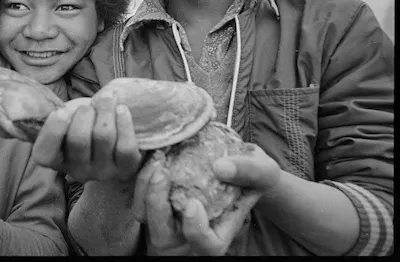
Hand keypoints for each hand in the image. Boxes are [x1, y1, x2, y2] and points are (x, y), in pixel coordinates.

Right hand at [31, 96, 142, 183]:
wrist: (112, 130)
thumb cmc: (84, 120)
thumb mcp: (65, 116)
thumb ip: (59, 115)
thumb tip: (62, 112)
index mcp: (55, 160)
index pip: (44, 154)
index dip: (53, 130)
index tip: (61, 110)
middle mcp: (77, 172)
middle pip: (78, 139)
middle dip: (85, 113)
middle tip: (90, 105)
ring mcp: (102, 173)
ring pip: (103, 137)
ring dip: (105, 110)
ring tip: (108, 99)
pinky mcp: (125, 170)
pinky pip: (125, 147)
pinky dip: (124, 122)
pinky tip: (121, 110)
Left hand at [133, 146, 280, 255]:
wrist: (236, 160)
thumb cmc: (252, 172)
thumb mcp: (263, 170)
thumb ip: (249, 172)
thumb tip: (221, 168)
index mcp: (218, 233)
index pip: (206, 246)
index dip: (196, 231)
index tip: (193, 204)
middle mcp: (189, 231)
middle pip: (162, 234)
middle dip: (157, 204)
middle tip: (162, 174)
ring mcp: (170, 216)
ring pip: (144, 214)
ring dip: (145, 187)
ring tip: (157, 161)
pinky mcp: (155, 197)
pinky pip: (138, 194)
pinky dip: (142, 175)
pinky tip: (154, 154)